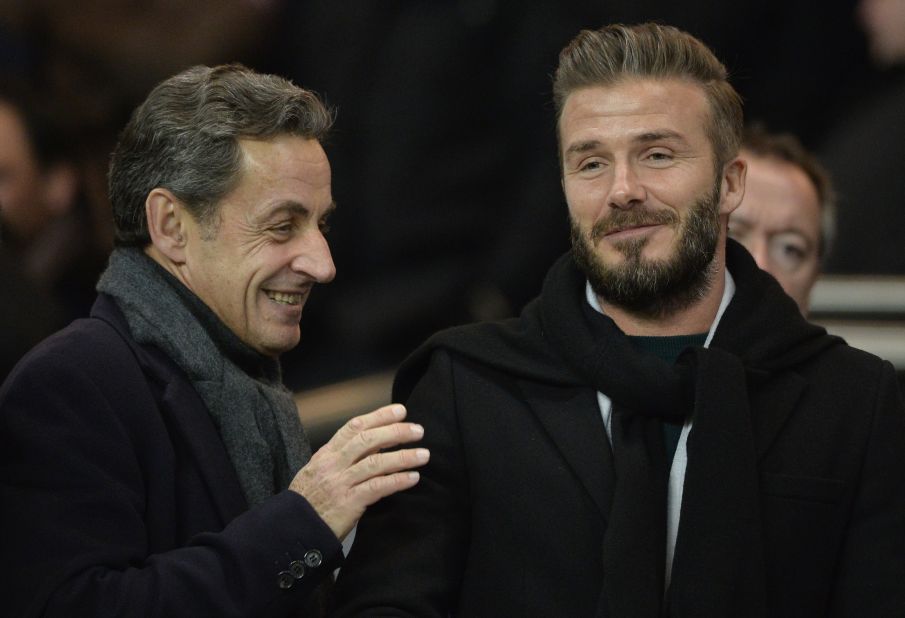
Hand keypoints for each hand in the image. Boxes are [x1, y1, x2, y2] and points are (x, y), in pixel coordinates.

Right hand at [290, 404, 428, 539]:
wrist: (292, 530)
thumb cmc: (308, 502)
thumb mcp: (318, 472)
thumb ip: (342, 458)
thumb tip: (374, 445)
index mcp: (326, 455)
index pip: (354, 427)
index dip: (378, 416)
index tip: (400, 411)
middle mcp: (333, 465)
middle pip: (368, 440)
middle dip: (395, 432)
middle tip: (418, 430)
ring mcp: (340, 483)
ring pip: (376, 463)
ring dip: (403, 457)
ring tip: (424, 455)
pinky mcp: (348, 503)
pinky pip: (377, 488)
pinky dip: (397, 481)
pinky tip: (413, 478)